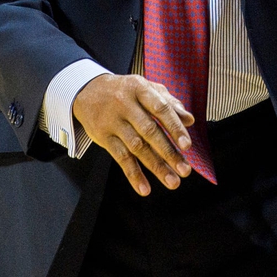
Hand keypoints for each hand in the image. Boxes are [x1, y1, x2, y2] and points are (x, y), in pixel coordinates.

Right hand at [72, 73, 193, 195]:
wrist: (87, 90)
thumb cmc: (124, 91)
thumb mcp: (145, 88)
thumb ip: (168, 102)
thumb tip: (189, 120)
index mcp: (139, 89)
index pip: (160, 108)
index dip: (174, 127)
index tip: (187, 146)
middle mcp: (124, 104)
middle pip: (149, 131)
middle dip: (168, 152)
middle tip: (184, 170)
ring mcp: (112, 121)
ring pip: (136, 146)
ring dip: (155, 166)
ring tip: (172, 182)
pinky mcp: (102, 136)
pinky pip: (120, 157)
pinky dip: (133, 174)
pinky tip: (144, 188)